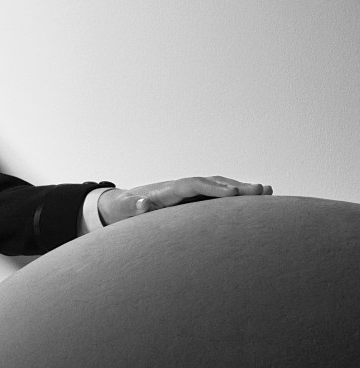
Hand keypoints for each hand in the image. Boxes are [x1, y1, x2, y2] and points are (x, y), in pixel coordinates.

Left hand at [97, 176, 272, 225]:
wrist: (124, 203)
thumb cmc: (125, 209)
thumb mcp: (125, 209)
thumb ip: (133, 207)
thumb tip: (140, 204)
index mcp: (168, 191)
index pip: (193, 186)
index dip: (212, 189)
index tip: (232, 194)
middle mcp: (183, 188)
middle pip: (212, 183)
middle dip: (236, 187)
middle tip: (262, 190)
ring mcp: (191, 193)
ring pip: (219, 187)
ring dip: (241, 190)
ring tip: (267, 192)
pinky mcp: (196, 200)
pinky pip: (219, 196)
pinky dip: (237, 196)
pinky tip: (259, 198)